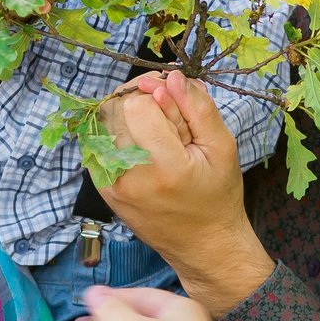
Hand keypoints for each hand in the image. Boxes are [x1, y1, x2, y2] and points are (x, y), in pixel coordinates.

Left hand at [98, 72, 276, 316]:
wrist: (202, 244)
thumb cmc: (217, 196)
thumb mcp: (222, 148)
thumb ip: (198, 108)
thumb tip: (171, 76)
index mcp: (165, 167)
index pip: (138, 103)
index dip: (156, 92)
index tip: (174, 102)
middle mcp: (130, 177)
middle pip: (115, 108)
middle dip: (140, 101)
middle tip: (166, 120)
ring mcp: (110, 184)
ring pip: (102, 121)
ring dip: (126, 116)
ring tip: (154, 135)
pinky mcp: (102, 188)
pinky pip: (97, 141)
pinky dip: (116, 133)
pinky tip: (140, 145)